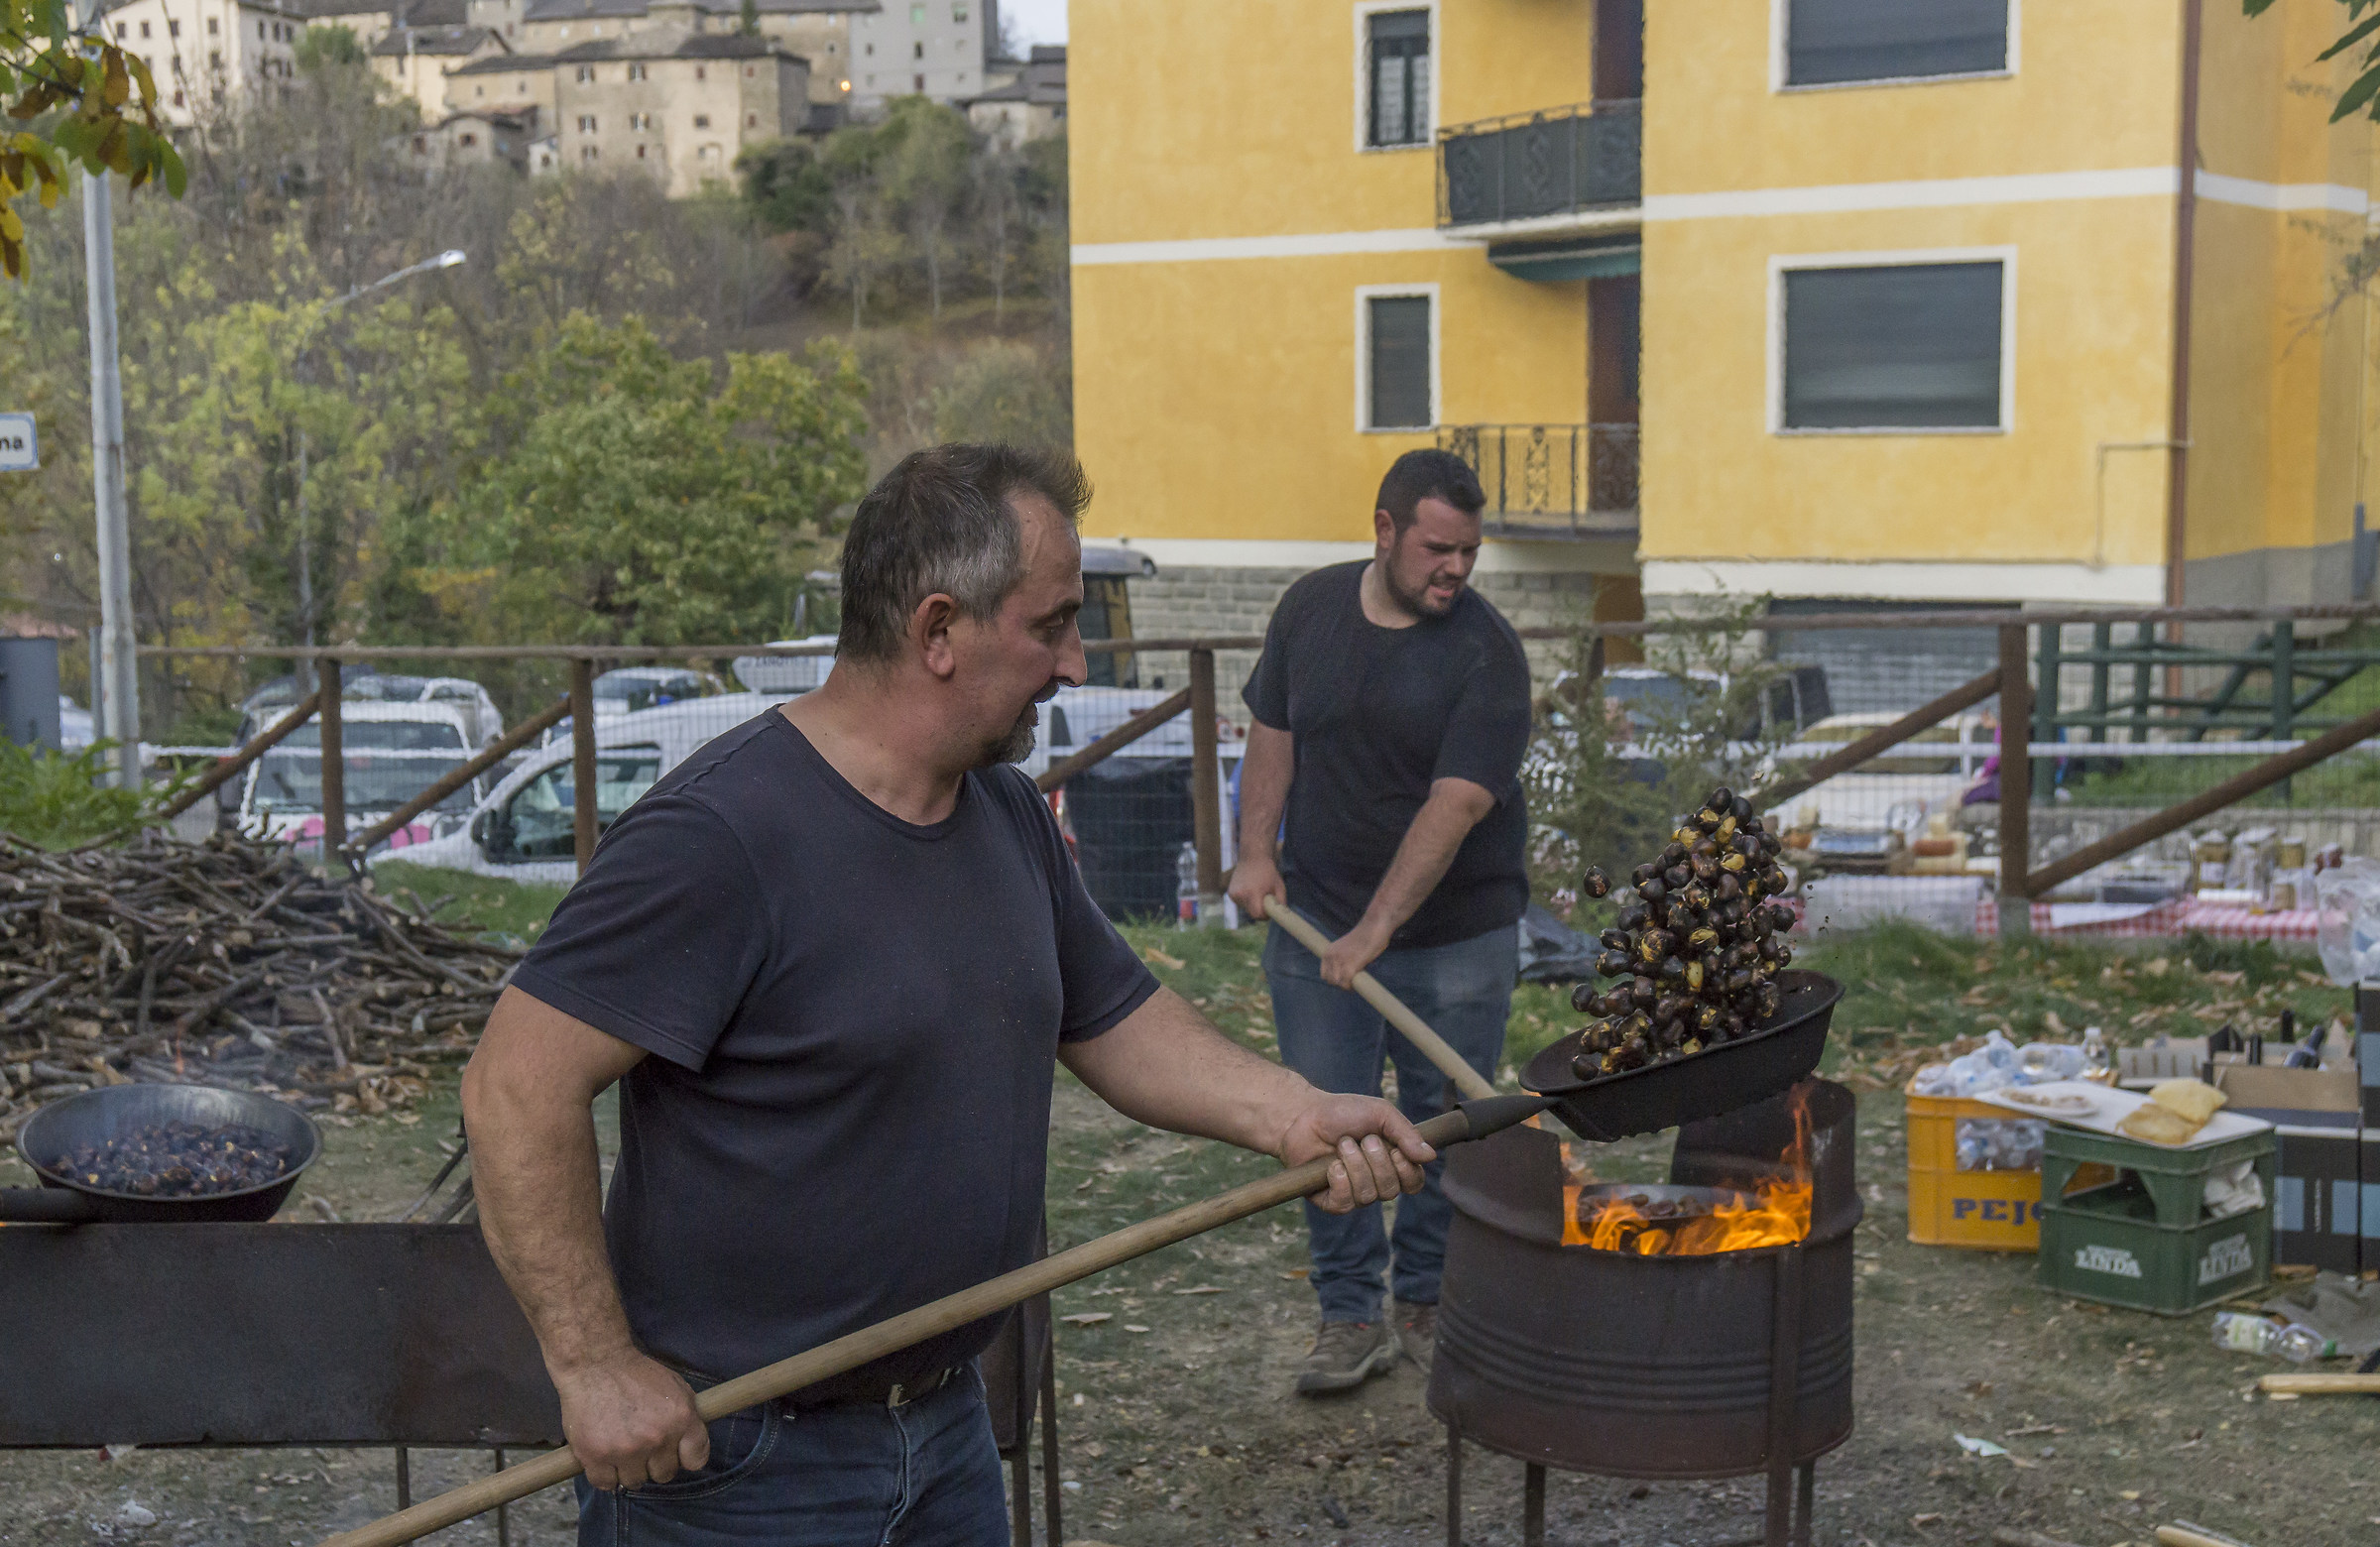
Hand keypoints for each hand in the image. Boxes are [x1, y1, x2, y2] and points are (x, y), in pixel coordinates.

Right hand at [553, 1349, 708, 1490]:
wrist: (596, 1363)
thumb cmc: (635, 1373)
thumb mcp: (676, 1387)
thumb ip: (688, 1418)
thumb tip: (690, 1447)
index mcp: (681, 1418)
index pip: (696, 1460)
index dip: (684, 1458)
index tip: (675, 1453)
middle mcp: (657, 1437)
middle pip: (664, 1474)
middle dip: (654, 1463)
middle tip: (642, 1446)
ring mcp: (626, 1449)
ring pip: (635, 1481)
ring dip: (628, 1469)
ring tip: (620, 1448)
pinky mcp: (596, 1456)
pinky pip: (605, 1483)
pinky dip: (604, 1475)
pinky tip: (603, 1458)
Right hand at [1228, 853, 1284, 923]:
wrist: (1253, 857)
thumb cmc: (1269, 872)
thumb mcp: (1280, 887)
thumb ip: (1280, 904)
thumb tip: (1280, 916)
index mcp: (1253, 893)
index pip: (1257, 915)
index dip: (1265, 915)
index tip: (1269, 908)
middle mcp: (1240, 895)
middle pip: (1252, 913)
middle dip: (1260, 909)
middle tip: (1265, 897)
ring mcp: (1234, 894)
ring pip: (1246, 909)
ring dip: (1253, 904)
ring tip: (1257, 890)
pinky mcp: (1230, 893)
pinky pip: (1241, 903)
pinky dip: (1247, 900)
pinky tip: (1250, 889)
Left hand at [1276, 1092, 1434, 1213]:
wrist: (1305, 1115)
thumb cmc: (1345, 1113)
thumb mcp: (1381, 1113)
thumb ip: (1406, 1133)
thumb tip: (1430, 1156)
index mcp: (1393, 1164)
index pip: (1414, 1182)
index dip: (1406, 1169)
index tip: (1394, 1147)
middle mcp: (1376, 1183)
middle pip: (1391, 1190)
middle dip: (1377, 1161)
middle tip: (1363, 1139)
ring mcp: (1354, 1194)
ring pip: (1368, 1195)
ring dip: (1355, 1165)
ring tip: (1342, 1145)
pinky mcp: (1332, 1201)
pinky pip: (1345, 1203)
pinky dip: (1339, 1180)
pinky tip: (1331, 1165)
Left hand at [1318, 919, 1390, 989]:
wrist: (1374, 925)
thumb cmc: (1365, 936)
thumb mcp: (1347, 948)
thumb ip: (1343, 958)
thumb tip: (1345, 973)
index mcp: (1328, 952)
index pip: (1324, 974)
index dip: (1335, 978)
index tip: (1345, 978)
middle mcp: (1330, 956)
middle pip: (1330, 980)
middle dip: (1340, 983)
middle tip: (1352, 980)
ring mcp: (1339, 961)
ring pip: (1337, 983)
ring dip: (1346, 985)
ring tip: (1356, 981)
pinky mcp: (1350, 965)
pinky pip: (1346, 983)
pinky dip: (1351, 986)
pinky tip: (1358, 983)